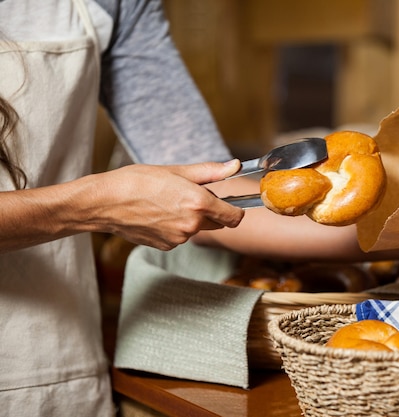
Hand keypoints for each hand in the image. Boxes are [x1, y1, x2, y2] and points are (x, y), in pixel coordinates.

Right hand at [91, 159, 244, 249]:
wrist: (104, 202)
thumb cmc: (137, 181)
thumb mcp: (176, 170)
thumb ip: (210, 172)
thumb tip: (235, 166)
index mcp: (199, 203)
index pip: (234, 217)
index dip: (236, 210)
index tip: (232, 204)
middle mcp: (192, 224)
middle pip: (218, 223)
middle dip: (212, 212)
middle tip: (192, 196)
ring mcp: (179, 238)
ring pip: (198, 229)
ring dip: (192, 219)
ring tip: (169, 203)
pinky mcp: (166, 246)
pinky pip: (181, 236)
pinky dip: (177, 227)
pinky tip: (159, 214)